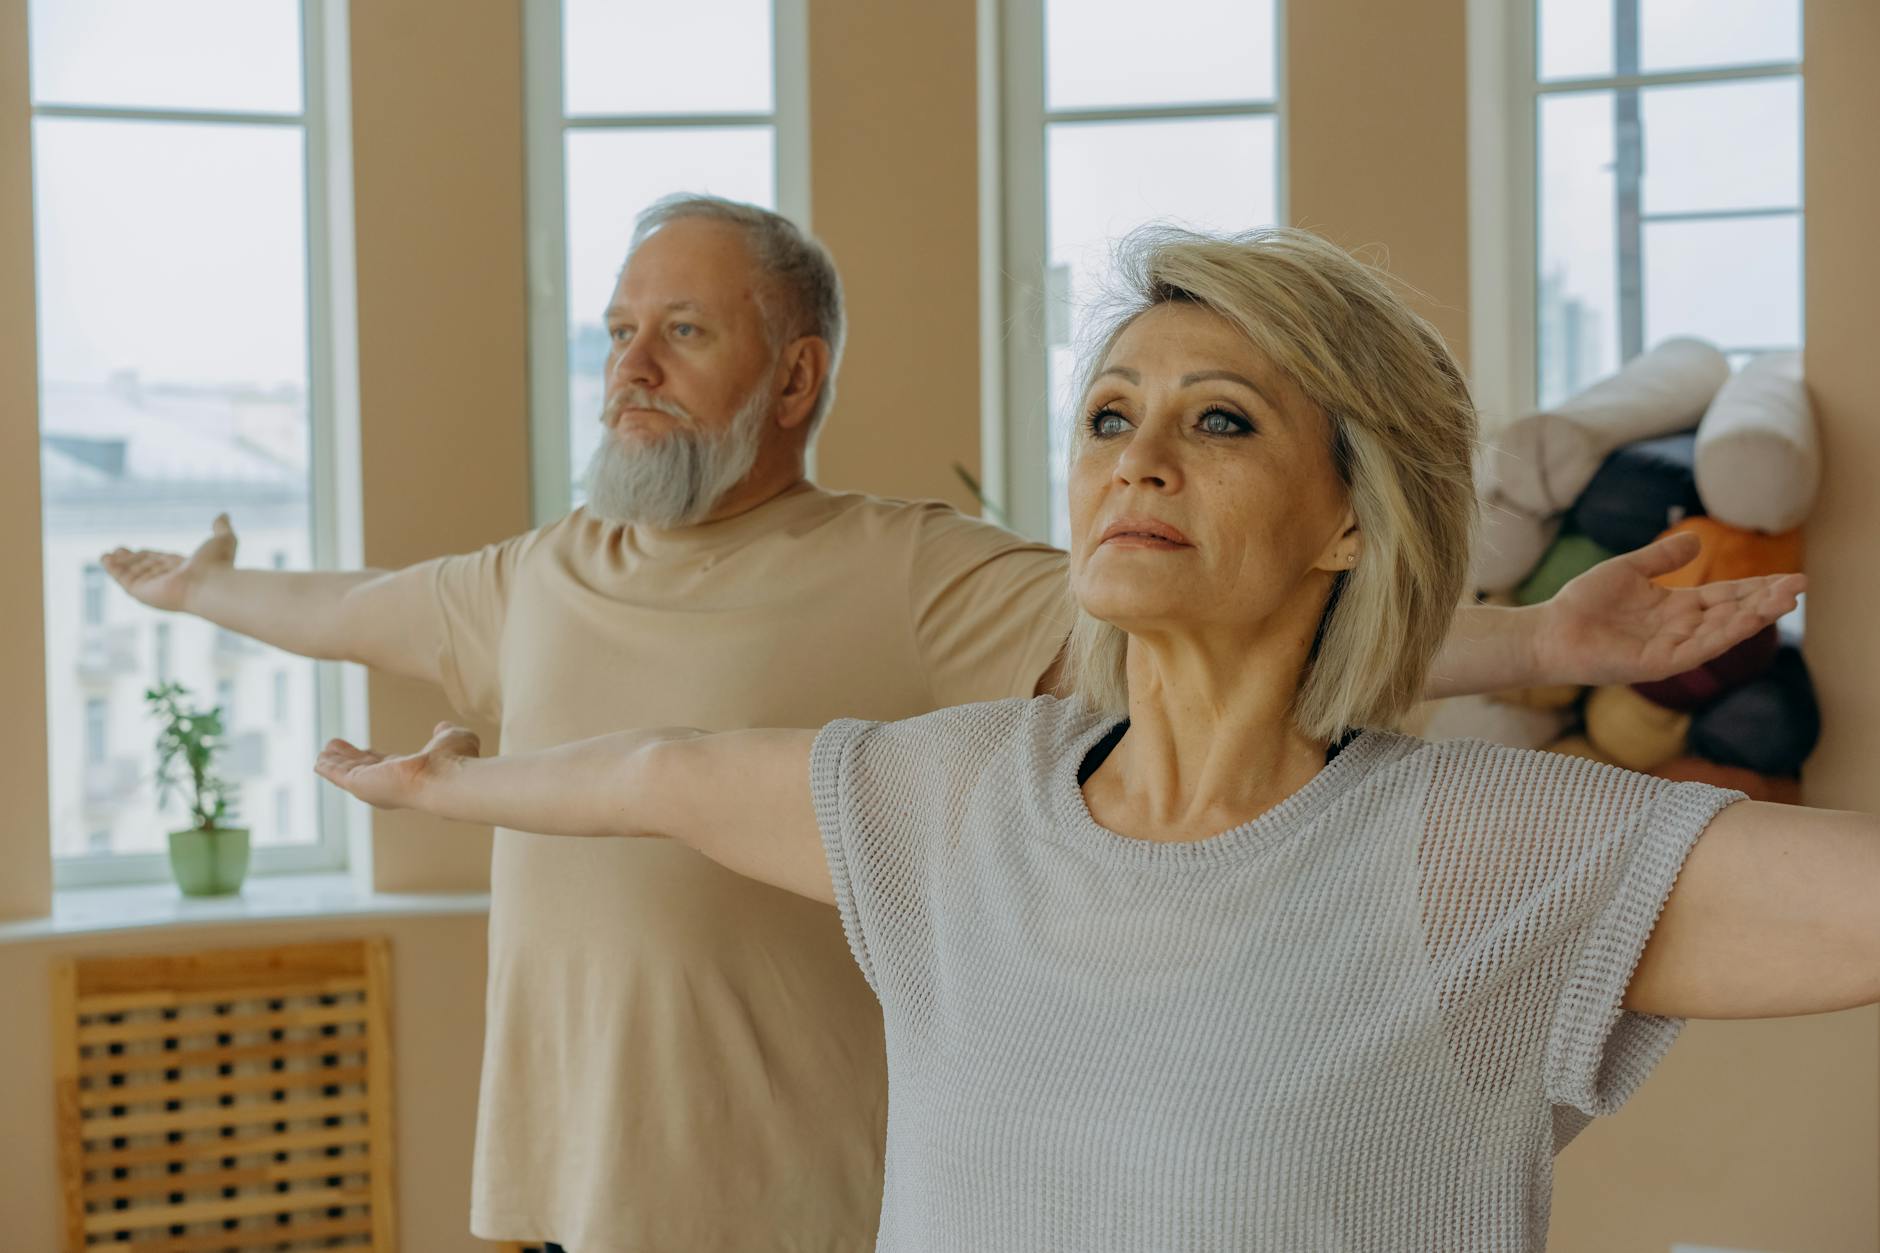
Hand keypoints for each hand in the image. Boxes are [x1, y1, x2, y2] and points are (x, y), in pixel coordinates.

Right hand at [100, 514, 238, 612]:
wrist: (211, 585)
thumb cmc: (218, 564)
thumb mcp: (223, 540)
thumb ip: (221, 527)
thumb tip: (224, 514)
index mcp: (185, 569)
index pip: (163, 562)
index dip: (151, 556)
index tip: (139, 549)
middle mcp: (169, 580)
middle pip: (146, 568)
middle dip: (132, 560)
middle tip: (118, 550)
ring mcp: (155, 587)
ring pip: (133, 574)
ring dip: (119, 564)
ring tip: (106, 555)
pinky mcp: (142, 592)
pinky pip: (124, 580)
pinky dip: (113, 570)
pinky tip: (105, 559)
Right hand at [315, 722, 482, 809]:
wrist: (447, 778)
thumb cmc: (454, 762)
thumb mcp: (452, 739)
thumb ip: (446, 734)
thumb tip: (443, 727)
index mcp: (409, 773)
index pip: (387, 766)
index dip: (375, 758)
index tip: (366, 751)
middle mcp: (389, 783)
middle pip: (364, 770)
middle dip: (350, 760)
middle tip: (335, 749)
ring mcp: (373, 786)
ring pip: (349, 773)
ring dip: (336, 763)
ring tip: (323, 751)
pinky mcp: (358, 784)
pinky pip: (338, 775)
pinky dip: (328, 768)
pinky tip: (318, 761)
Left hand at [1535, 530, 1806, 686]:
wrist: (1549, 632)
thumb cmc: (1584, 603)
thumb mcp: (1628, 570)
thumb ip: (1662, 557)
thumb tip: (1697, 539)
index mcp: (1676, 607)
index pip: (1726, 596)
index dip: (1757, 587)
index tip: (1790, 577)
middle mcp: (1680, 629)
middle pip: (1732, 613)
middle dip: (1766, 601)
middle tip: (1800, 586)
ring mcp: (1671, 648)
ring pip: (1721, 632)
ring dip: (1752, 617)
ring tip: (1783, 601)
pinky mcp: (1656, 665)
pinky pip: (1696, 649)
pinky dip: (1721, 635)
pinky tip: (1743, 621)